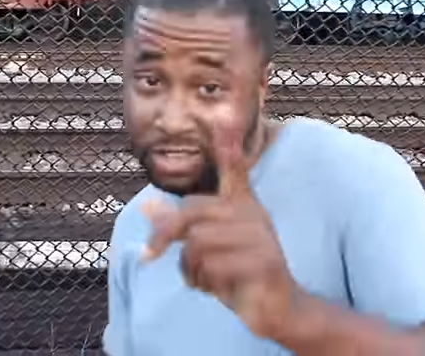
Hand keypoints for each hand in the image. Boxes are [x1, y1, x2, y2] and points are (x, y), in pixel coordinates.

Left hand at [140, 109, 298, 338]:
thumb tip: (145, 206)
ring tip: (204, 278)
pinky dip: (204, 282)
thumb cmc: (239, 274)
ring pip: (197, 243)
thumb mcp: (206, 248)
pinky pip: (212, 265)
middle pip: (192, 212)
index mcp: (242, 205)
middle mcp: (252, 215)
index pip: (234, 170)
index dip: (227, 146)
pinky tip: (219, 289)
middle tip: (148, 255)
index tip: (222, 117)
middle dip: (165, 236)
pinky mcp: (263, 262)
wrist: (278, 307)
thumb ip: (179, 225)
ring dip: (189, 268)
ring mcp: (260, 237)